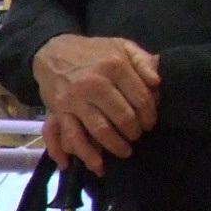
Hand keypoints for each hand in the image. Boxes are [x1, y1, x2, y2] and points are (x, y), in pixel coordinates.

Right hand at [31, 34, 159, 176]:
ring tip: (124, 151)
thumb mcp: (122, 46)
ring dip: (115, 146)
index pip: (141, 99)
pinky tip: (93, 164)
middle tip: (137, 136)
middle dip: (134, 132)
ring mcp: (75, 100)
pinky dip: (80, 153)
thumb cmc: (93, 52)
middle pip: (122, 118)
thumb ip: (143, 61)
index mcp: (114, 66)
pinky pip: (70, 137)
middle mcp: (94, 84)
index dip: (149, 115)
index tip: (150, 123)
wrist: (52, 51)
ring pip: (99, 131)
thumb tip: (157, 82)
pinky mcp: (59, 112)